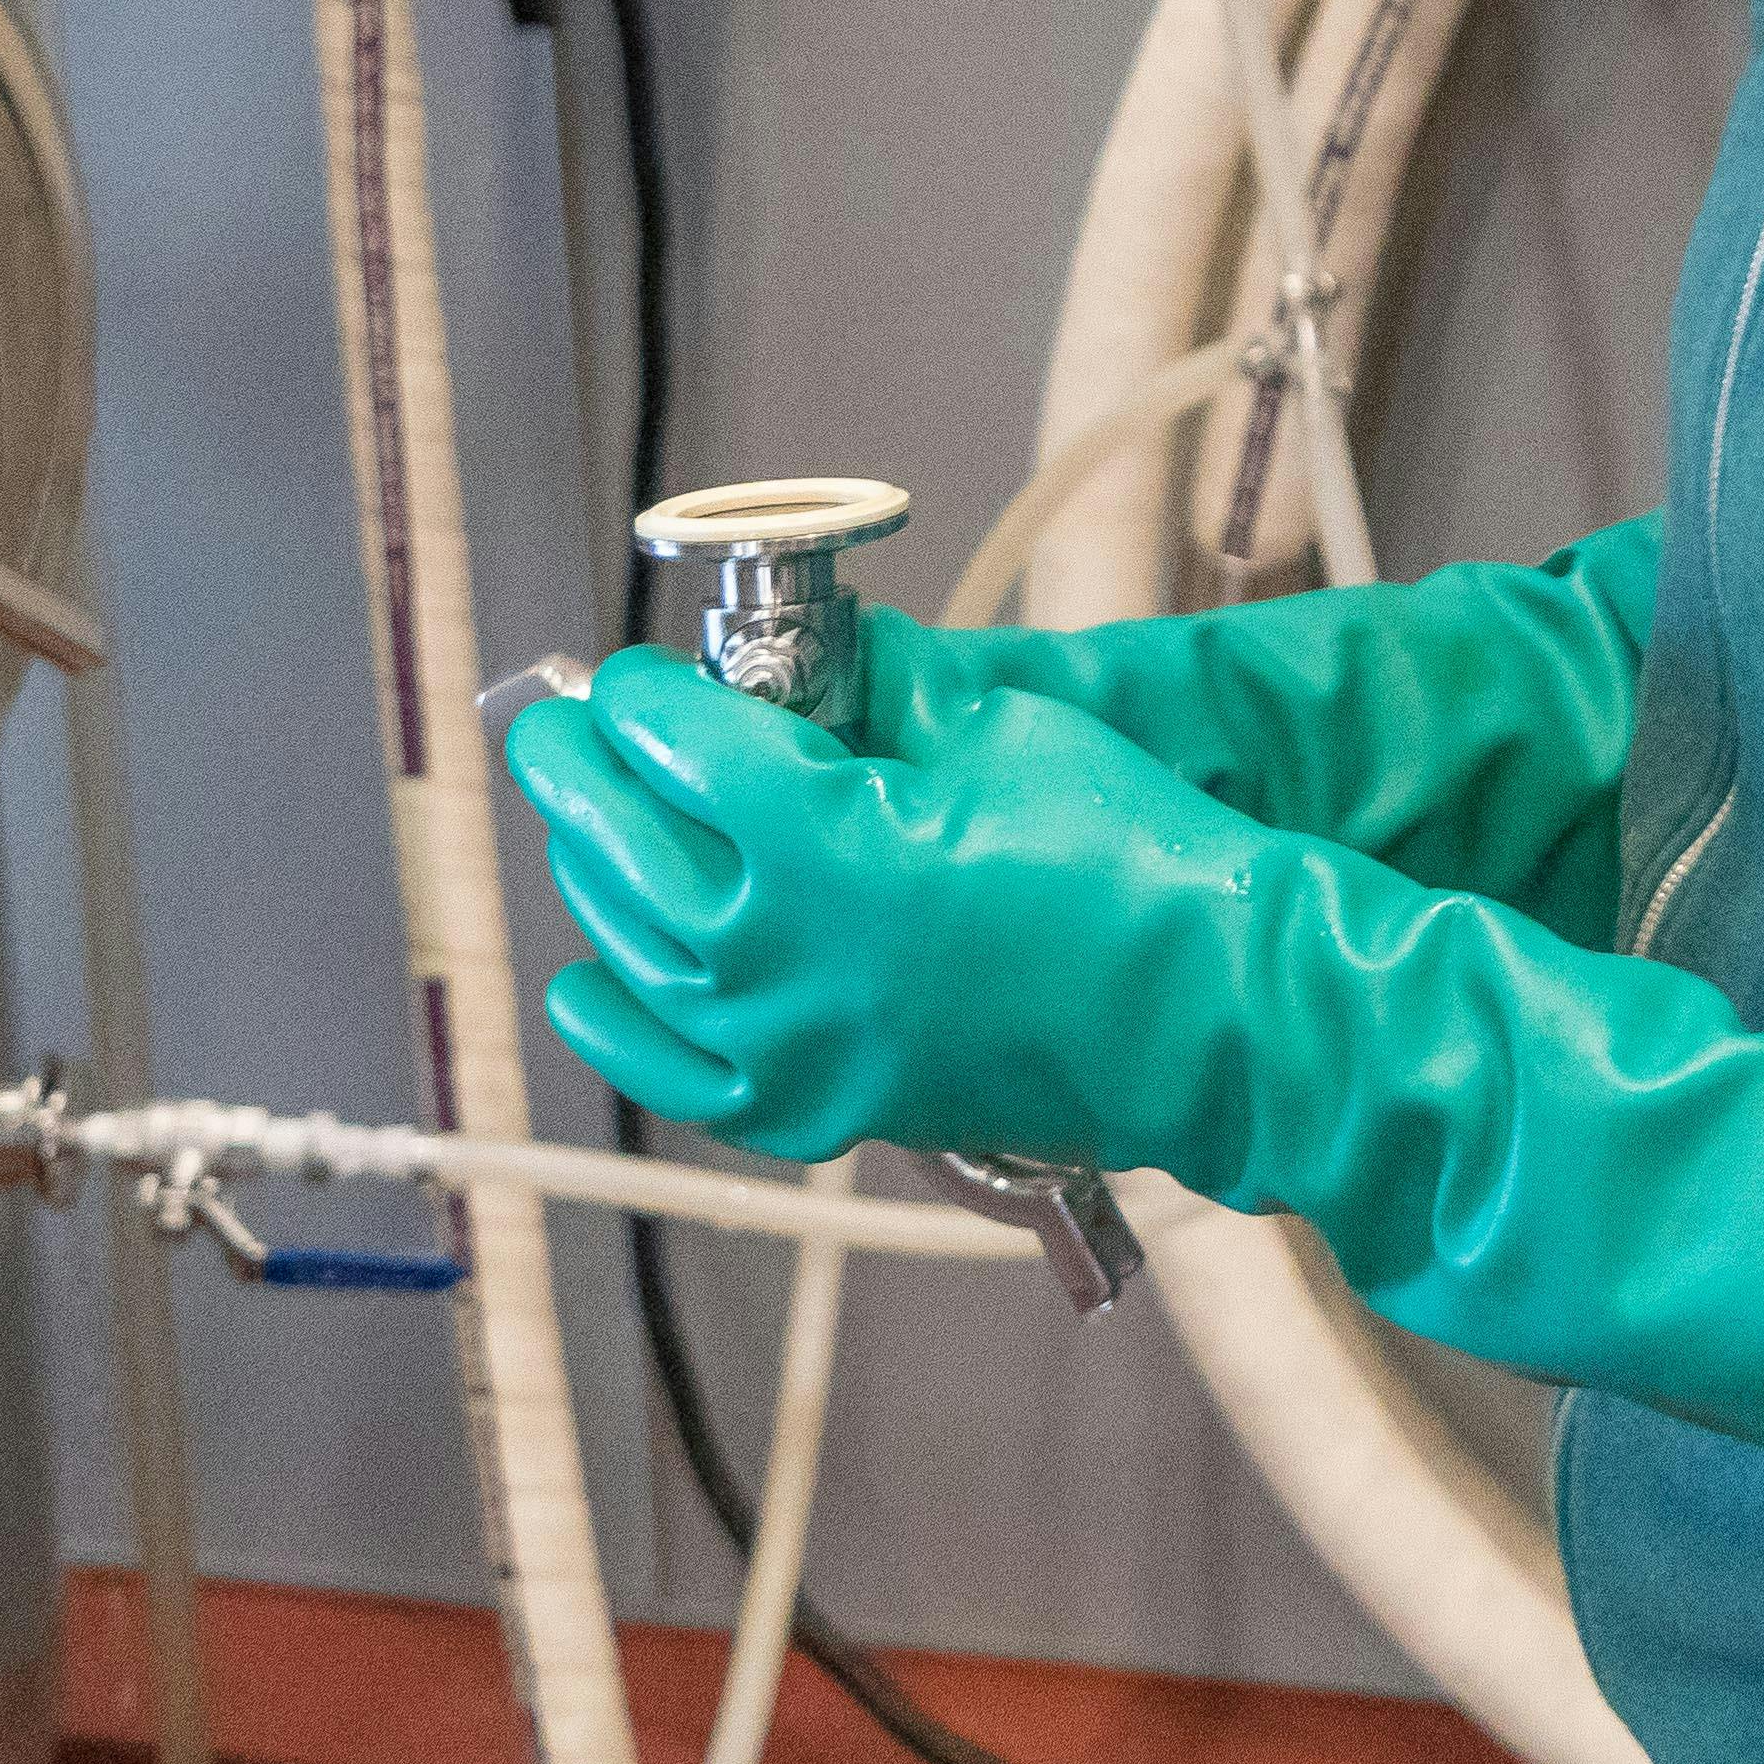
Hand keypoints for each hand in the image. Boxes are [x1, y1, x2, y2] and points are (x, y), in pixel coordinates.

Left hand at [503, 648, 1270, 1176]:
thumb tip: (833, 651)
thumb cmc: (1126, 860)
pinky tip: (589, 984)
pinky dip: (619, 1029)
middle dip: (579, 771)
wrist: (1206, 1010)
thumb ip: (890, 691)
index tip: (636, 673)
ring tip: (578, 820)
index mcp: (819, 837)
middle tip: (557, 723)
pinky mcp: (826, 1112)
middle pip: (626, 844)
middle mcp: (779, 952)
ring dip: (590, 876)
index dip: (642, 696)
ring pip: (635, 953)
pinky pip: (679, 1079)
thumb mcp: (1002, 729)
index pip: (676, 745)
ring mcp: (795, 1045)